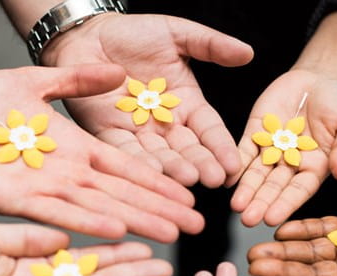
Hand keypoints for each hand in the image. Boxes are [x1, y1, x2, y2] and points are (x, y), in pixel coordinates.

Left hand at [0, 64, 203, 242]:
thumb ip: (79, 81)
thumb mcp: (36, 83)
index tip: (190, 191)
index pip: (127, 167)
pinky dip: (87, 222)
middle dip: (161, 208)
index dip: (159, 180)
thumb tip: (120, 74)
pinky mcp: (18, 200)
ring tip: (171, 234)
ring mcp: (46, 188)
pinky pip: (59, 213)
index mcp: (76, 148)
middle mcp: (68, 173)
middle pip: (123, 193)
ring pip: (99, 206)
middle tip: (197, 224)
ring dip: (136, 220)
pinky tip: (116, 230)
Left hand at [42, 13, 253, 187]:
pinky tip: (153, 172)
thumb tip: (247, 53)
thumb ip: (210, 45)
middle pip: (187, 148)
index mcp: (186, 104)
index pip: (209, 130)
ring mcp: (138, 131)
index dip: (222, 147)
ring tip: (189, 178)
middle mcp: (164, 124)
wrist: (89, 35)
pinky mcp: (108, 133)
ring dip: (174, 168)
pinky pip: (125, 150)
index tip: (235, 165)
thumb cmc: (134, 34)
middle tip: (216, 180)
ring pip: (160, 154)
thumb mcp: (177, 35)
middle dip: (202, 164)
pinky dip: (139, 161)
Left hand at [230, 69, 336, 225]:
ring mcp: (270, 150)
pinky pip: (243, 151)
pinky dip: (234, 164)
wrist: (317, 79)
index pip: (298, 191)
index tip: (272, 219)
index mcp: (314, 167)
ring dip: (245, 190)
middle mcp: (289, 164)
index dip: (285, 204)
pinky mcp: (254, 134)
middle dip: (260, 203)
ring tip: (236, 206)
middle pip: (273, 187)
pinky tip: (226, 178)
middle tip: (247, 219)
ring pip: (255, 174)